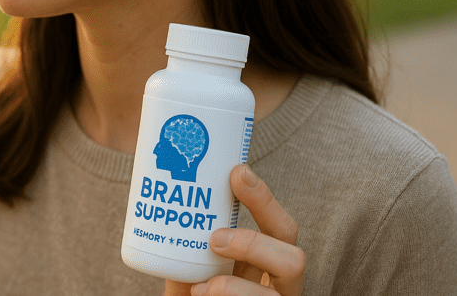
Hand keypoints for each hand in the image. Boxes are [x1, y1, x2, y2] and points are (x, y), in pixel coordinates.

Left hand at [165, 164, 305, 294]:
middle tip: (214, 239)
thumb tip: (162, 203)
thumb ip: (186, 250)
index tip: (237, 173)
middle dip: (255, 242)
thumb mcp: (192, 272)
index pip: (280, 227)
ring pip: (274, 295)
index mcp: (269, 264)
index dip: (264, 199)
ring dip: (235, 286)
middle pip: (295, 256)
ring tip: (201, 288)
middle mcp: (281, 287)